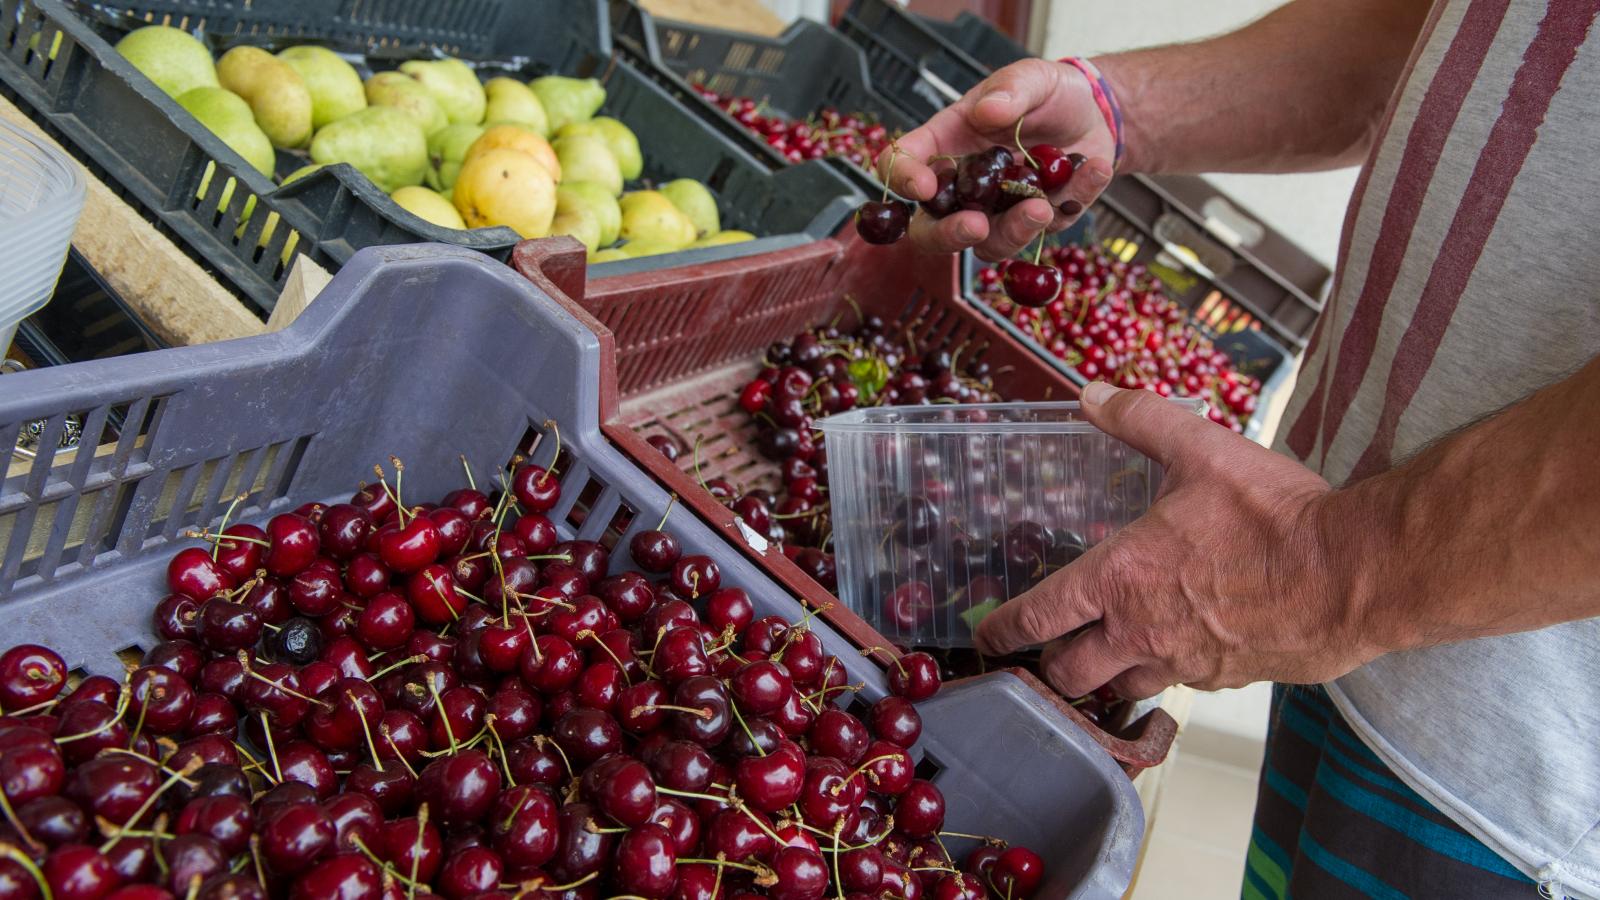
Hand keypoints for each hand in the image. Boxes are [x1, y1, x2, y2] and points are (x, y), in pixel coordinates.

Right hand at [876, 58, 1116, 261]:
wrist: (1095, 114)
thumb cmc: (1048, 93)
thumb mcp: (1031, 76)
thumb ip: (1011, 90)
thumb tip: (988, 111)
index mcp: (945, 144)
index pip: (903, 164)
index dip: (903, 179)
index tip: (924, 186)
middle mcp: (964, 187)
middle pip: (932, 230)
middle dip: (948, 236)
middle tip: (975, 226)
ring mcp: (998, 212)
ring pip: (989, 245)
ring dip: (1014, 231)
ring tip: (1043, 206)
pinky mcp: (1036, 225)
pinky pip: (1047, 230)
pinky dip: (1073, 200)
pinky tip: (1095, 168)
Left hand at [974, 382, 1389, 699]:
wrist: (1355, 574)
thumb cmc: (1275, 515)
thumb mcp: (1202, 450)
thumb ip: (1141, 420)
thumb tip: (1092, 394)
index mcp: (1120, 578)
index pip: (1039, 617)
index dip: (1004, 630)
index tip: (986, 636)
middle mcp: (1142, 631)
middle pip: (1069, 672)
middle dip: (1051, 665)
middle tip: (1047, 652)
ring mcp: (1185, 663)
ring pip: (1121, 688)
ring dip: (1106, 676)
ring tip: (1104, 658)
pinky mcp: (1226, 680)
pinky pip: (1179, 685)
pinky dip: (1165, 673)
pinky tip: (1177, 649)